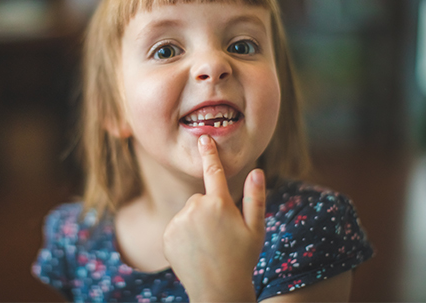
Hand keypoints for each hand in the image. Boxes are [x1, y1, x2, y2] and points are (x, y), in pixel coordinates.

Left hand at [163, 135, 265, 301]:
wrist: (217, 290)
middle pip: (201, 198)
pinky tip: (195, 250)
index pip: (214, 171)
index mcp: (219, 204)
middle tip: (220, 234)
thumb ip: (255, 197)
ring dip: (197, 222)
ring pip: (189, 212)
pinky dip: (184, 234)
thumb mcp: (255, 229)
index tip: (203, 137)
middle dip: (210, 209)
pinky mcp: (167, 234)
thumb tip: (257, 170)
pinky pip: (177, 226)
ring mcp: (179, 221)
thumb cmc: (242, 259)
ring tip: (208, 244)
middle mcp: (195, 208)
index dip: (209, 153)